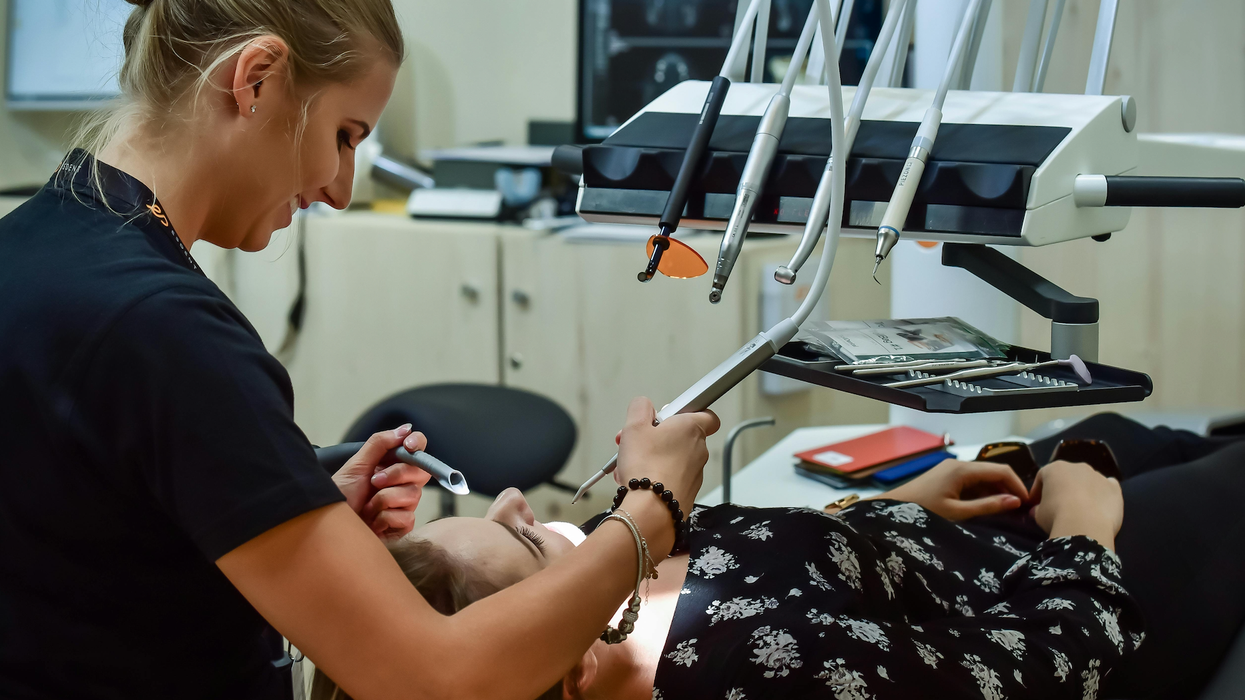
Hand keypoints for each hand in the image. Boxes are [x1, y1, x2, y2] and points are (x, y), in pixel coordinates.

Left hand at [332, 425, 431, 538]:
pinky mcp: (403, 525)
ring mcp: (405, 504)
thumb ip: (380, 444)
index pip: (417, 448)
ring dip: (384, 500)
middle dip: (395, 474)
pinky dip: (385, 518)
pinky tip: (373, 521)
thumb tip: (405, 429)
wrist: (331, 525)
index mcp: (393, 464)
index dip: (417, 444)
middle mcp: (403, 483)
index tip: (407, 445)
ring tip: (367, 506)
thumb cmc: (342, 495)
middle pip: (421, 471)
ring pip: (413, 494)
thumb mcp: (356, 464)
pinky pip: (406, 517)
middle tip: (374, 481)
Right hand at [615, 397, 719, 509]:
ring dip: (652, 457)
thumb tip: (644, 405)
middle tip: (637, 441)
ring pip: (672, 458)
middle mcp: (699, 449)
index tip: (668, 416)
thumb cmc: (645, 466)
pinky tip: (637, 480)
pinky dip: (655, 476)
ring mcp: (695, 472)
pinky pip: (671, 477)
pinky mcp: (687, 491)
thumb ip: (640, 407)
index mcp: (691, 428)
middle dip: (657, 437)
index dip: (687, 412)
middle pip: (680, 436)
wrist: (651, 509)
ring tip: (631, 464)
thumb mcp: (634, 426)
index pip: (706, 413)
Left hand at [882, 459, 1027, 520]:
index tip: (1029, 504)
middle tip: (1022, 511)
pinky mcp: (947, 477)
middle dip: (1009, 489)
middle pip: (993, 472)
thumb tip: (1016, 502)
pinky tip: (990, 508)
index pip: (1001, 470)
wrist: (892, 509)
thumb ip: (988, 506)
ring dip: (997, 492)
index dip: (1018, 486)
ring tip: (1009, 513)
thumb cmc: (923, 511)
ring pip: (984, 478)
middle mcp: (959, 464)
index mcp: (962, 469)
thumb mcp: (958, 513)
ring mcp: (952, 470)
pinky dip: (984, 493)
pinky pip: (972, 482)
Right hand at [1030, 460, 1122, 548]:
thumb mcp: (1038, 515)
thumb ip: (1037, 509)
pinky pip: (1108, 486)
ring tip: (1082, 509)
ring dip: (1084, 490)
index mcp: (1054, 468)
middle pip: (1067, 476)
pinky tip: (1101, 505)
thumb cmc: (1056, 515)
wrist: (1085, 525)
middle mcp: (1076, 467)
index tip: (1036, 504)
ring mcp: (1098, 475)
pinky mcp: (1114, 487)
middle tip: (1059, 506)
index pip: (1042, 477)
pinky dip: (1104, 493)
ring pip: (1088, 480)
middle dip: (1063, 489)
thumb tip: (1036, 510)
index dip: (1038, 491)